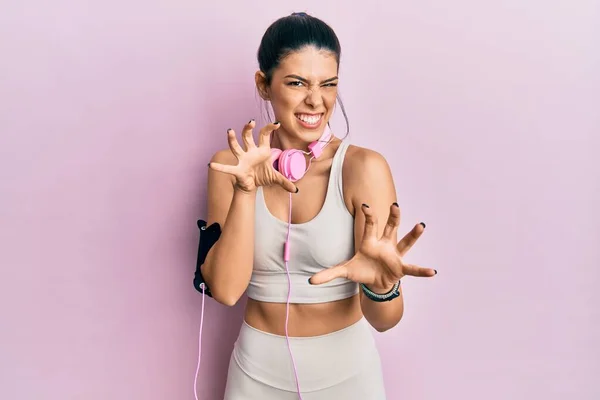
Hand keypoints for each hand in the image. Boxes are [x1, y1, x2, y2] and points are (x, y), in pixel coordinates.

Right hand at [208, 120, 297, 193]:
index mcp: (262, 150)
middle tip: (251, 122)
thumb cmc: (262, 176)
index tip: (277, 124)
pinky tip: (211, 166)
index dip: (270, 128)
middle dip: (248, 129)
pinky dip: (220, 167)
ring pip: (236, 147)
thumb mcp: (276, 178)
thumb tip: (296, 191)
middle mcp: (251, 152)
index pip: (265, 135)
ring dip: (233, 140)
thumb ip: (285, 182)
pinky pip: (228, 168)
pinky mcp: (238, 170)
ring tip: (230, 131)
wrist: (253, 186)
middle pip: (248, 137)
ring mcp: (243, 160)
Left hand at [308, 203, 435, 291]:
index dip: (368, 215)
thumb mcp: (344, 271)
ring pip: (405, 242)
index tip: (366, 206)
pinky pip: (413, 268)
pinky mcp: (401, 268)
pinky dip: (422, 271)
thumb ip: (329, 274)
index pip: (369, 225)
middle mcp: (385, 244)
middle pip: (390, 227)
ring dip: (413, 235)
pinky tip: (433, 272)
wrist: (374, 282)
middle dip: (393, 217)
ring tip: (421, 226)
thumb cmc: (361, 270)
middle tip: (395, 205)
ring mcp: (395, 255)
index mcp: (370, 242)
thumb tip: (310, 281)